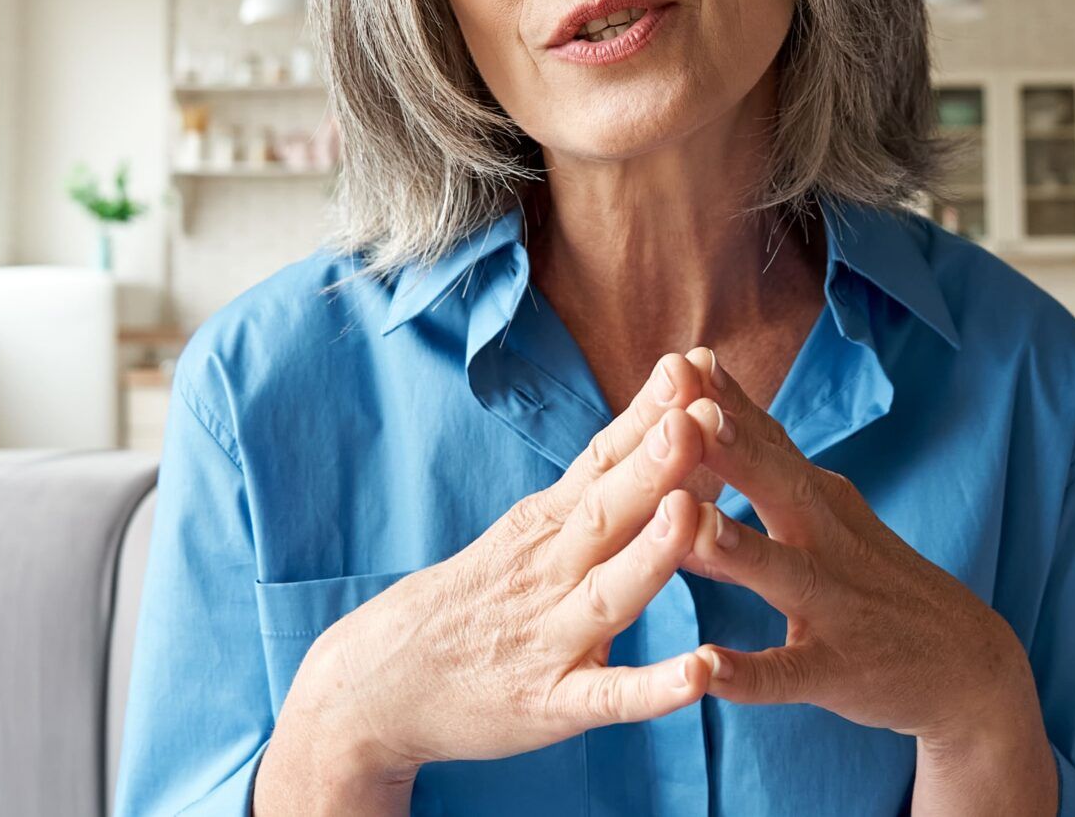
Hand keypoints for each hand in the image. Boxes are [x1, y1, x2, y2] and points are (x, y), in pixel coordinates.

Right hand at [260, 353, 731, 807]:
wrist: (371, 689)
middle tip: (702, 413)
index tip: (691, 367)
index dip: (645, 416)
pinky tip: (700, 672)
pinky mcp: (552, 707)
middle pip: (605, 512)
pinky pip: (610, 699)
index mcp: (541, 528)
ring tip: (691, 510)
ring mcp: (548, 642)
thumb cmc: (466, 604)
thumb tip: (669, 430)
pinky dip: (654, 688)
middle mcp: (546, 575)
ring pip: (608, 594)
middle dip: (655, 463)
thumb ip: (590, 492)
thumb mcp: (520, 534)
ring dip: (651, 554)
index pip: (598, 461)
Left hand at [672, 348, 1044, 748]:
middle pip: (782, 487)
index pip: (770, 441)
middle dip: (735, 449)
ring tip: (693, 527)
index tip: (680, 360)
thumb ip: (758, 491)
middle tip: (687, 410)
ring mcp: (838, 606)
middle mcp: (830, 542)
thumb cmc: (874, 583)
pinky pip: (790, 673)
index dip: (728, 402)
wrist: (968, 663)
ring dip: (740, 549)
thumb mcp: (825, 526)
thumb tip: (691, 448)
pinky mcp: (841, 671)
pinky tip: (708, 668)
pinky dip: (750, 673)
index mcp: (820, 501)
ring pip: (785, 573)